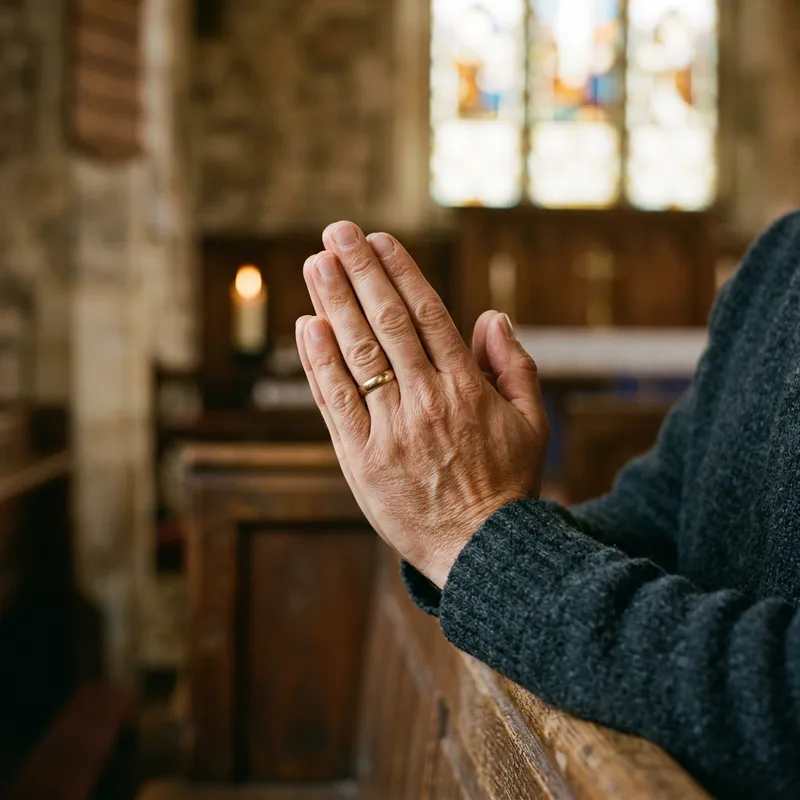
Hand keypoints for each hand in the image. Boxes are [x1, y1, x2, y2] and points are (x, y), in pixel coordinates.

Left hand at [296, 222, 549, 587]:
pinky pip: (335, 403)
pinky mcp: (361, 459)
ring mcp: (390, 430)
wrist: (481, 550)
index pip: (428, 315)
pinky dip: (319, 363)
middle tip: (336, 232)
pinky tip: (307, 326)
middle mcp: (425, 401)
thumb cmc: (507, 483)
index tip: (379, 240)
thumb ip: (514, 365)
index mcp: (467, 387)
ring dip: (333, 304)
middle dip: (359, 272)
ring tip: (316, 264)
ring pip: (357, 355)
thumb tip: (491, 316)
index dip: (400, 272)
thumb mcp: (532, 422)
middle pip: (387, 323)